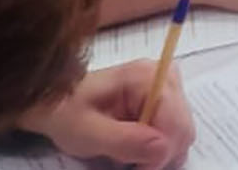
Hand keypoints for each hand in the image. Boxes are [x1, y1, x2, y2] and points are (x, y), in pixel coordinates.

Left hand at [18, 61, 194, 169]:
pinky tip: (136, 149)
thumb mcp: (87, 132)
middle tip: (131, 165)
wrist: (54, 104)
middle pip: (183, 128)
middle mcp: (166, 78)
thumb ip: (124, 140)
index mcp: (149, 77)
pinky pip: (174, 132)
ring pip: (182, 133)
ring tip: (129, 156)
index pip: (175, 121)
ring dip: (159, 153)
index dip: (160, 152)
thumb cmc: (66, 114)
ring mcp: (168, 89)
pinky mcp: (165, 101)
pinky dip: (157, 148)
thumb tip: (163, 149)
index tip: (137, 169)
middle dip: (160, 154)